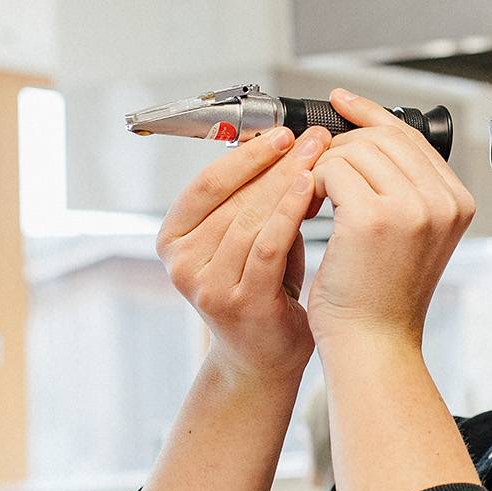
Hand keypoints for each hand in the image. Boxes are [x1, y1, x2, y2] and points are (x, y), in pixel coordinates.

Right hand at [155, 123, 332, 381]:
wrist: (264, 357)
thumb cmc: (262, 292)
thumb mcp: (248, 240)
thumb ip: (256, 201)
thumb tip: (287, 148)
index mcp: (173, 240)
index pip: (206, 185)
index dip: (245, 155)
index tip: (281, 133)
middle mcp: (182, 263)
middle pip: (233, 199)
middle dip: (276, 164)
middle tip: (313, 139)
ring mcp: (208, 286)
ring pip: (250, 219)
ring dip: (287, 183)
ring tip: (318, 159)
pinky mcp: (240, 302)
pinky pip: (267, 247)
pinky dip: (289, 214)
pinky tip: (309, 191)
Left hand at [303, 87, 476, 348]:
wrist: (373, 347)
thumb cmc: (379, 297)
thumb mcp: (407, 235)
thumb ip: (401, 186)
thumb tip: (364, 132)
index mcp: (457, 201)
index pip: (409, 136)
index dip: (369, 115)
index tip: (339, 101)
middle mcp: (444, 200)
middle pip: (381, 136)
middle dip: (339, 146)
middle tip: (314, 174)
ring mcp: (413, 208)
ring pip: (353, 149)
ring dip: (322, 168)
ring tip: (311, 200)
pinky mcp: (375, 218)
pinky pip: (331, 170)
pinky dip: (310, 184)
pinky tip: (308, 209)